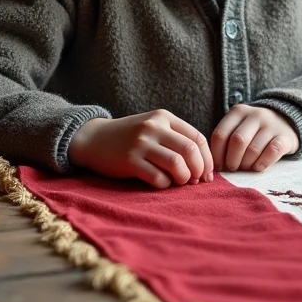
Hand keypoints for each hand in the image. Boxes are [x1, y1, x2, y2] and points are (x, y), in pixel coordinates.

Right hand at [67, 110, 213, 188]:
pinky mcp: (129, 161)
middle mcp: (154, 127)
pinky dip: (164, 184)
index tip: (207, 174)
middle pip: (190, 150)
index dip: (207, 159)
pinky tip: (160, 183)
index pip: (197, 138)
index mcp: (164, 117)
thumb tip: (204, 165)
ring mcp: (140, 143)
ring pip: (177, 163)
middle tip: (196, 181)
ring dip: (183, 178)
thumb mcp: (154, 128)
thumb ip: (176, 139)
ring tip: (178, 182)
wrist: (93, 139)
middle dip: (199, 170)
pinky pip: (157, 177)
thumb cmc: (130, 138)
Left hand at [210, 104, 299, 172]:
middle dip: (232, 160)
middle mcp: (255, 114)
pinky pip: (272, 152)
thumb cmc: (254, 131)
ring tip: (245, 168)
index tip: (218, 166)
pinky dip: (263, 163)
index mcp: (238, 112)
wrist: (285, 122)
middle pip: (237, 141)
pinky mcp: (286, 137)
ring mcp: (272, 124)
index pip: (220, 134)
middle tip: (233, 168)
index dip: (217, 154)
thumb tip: (214, 165)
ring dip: (246, 164)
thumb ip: (226, 141)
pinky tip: (258, 167)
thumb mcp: (238, 128)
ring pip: (254, 149)